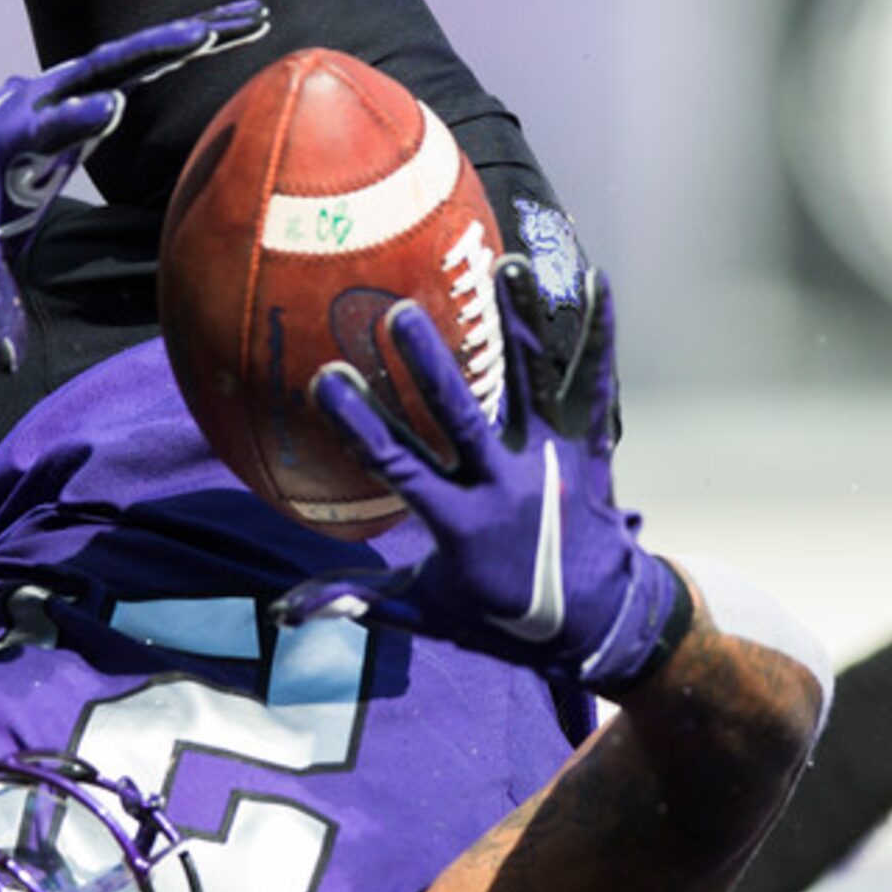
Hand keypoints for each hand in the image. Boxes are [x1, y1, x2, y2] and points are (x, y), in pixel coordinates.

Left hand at [0, 0, 269, 370]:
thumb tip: (5, 360)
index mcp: (9, 144)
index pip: (44, 129)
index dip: (75, 119)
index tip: (111, 107)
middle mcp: (40, 100)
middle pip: (97, 70)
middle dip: (147, 52)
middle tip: (201, 35)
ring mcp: (67, 86)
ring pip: (130, 53)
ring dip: (187, 32)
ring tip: (250, 16)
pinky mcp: (92, 85)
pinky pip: (145, 57)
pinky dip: (191, 36)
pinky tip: (240, 22)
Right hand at [275, 259, 681, 695]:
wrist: (604, 625)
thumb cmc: (509, 618)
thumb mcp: (431, 612)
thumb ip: (363, 600)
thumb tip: (288, 610)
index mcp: (463, 523)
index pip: (401, 466)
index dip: (362, 425)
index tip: (327, 380)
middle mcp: (509, 485)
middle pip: (464, 417)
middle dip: (431, 367)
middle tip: (400, 315)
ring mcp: (556, 461)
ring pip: (535, 386)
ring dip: (520, 326)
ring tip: (505, 266)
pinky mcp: (594, 449)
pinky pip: (595, 386)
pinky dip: (599, 336)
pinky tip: (597, 282)